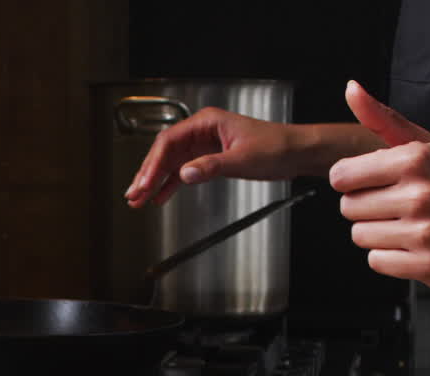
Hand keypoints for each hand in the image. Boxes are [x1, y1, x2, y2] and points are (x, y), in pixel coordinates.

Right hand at [124, 108, 300, 207]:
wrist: (296, 152)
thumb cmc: (277, 146)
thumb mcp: (243, 158)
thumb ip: (211, 167)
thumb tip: (185, 173)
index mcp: (207, 122)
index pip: (169, 141)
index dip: (153, 163)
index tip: (144, 182)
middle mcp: (202, 131)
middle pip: (165, 152)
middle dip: (147, 174)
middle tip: (133, 194)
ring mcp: (204, 145)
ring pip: (171, 163)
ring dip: (155, 181)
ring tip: (138, 199)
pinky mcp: (210, 158)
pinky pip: (184, 171)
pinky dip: (171, 184)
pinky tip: (160, 197)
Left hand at [330, 81, 429, 286]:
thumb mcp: (426, 145)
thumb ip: (383, 118)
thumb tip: (350, 88)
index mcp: (415, 160)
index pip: (341, 176)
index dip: (353, 180)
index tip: (375, 181)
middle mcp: (420, 195)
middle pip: (348, 208)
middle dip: (367, 206)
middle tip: (401, 205)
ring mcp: (425, 233)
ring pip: (359, 236)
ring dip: (377, 232)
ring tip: (410, 225)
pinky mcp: (427, 265)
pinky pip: (376, 261)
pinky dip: (390, 256)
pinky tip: (415, 245)